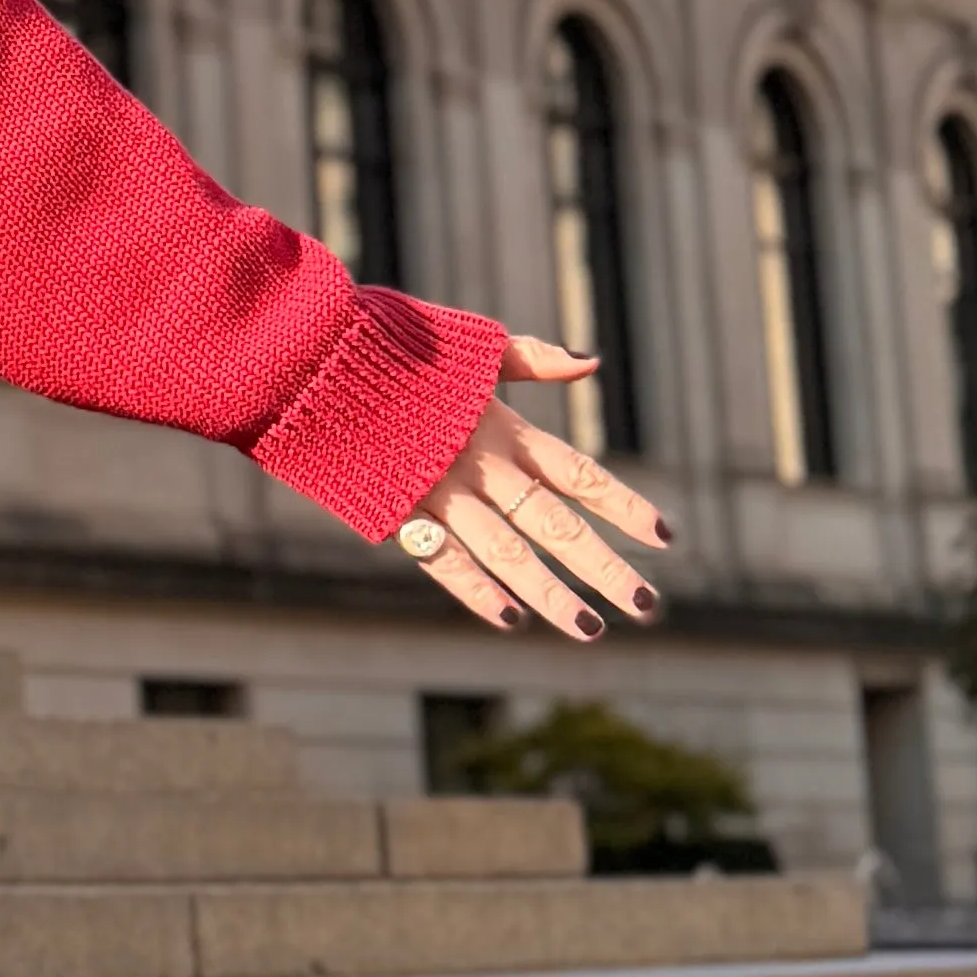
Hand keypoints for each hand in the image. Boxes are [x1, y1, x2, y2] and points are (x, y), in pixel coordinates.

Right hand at [401, 334, 671, 639]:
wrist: (312, 359)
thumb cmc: (390, 346)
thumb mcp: (469, 347)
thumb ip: (532, 359)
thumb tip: (591, 362)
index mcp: (501, 427)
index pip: (579, 474)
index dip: (624, 505)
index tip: (665, 537)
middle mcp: (480, 466)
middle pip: (556, 525)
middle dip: (605, 568)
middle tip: (648, 607)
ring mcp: (439, 493)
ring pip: (509, 553)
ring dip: (552, 595)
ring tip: (591, 630)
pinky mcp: (395, 510)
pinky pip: (442, 559)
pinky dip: (474, 590)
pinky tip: (509, 619)